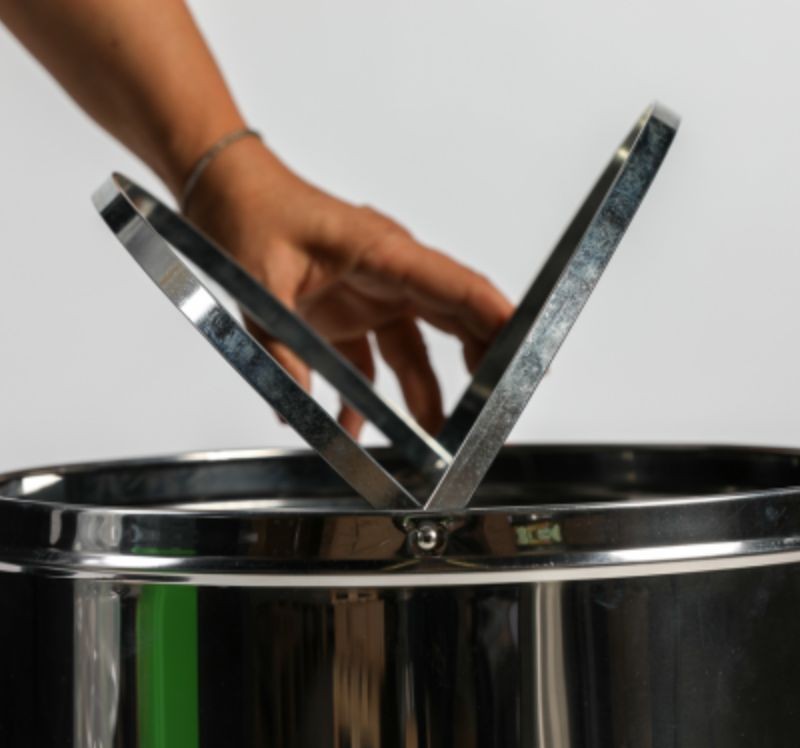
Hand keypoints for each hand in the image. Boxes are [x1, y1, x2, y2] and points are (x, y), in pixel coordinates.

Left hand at [185, 137, 513, 437]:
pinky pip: (369, 362)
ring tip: (430, 440)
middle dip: (479, 366)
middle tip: (492, 410)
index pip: (455, 286)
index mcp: (381, 252)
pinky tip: (353, 426)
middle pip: (452, 321)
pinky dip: (365, 396)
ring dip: (423, 395)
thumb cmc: (249, 214)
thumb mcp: (259, 284)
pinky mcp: (348, 312)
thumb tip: (301, 406)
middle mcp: (387, 274)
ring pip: (415, 351)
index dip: (499, 317)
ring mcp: (369, 295)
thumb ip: (282, 348)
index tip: (531, 347)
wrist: (225, 193)